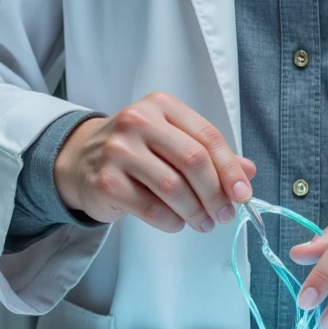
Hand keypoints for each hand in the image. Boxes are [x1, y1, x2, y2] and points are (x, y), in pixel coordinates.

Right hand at [53, 91, 255, 233]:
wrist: (79, 160)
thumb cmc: (135, 150)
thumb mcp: (171, 140)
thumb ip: (209, 154)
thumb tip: (248, 173)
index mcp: (162, 105)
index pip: (207, 136)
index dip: (230, 168)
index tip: (243, 194)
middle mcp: (138, 121)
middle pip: (193, 161)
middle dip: (216, 194)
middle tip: (224, 215)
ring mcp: (119, 150)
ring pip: (173, 187)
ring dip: (196, 212)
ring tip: (203, 223)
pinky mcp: (106, 182)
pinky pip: (151, 208)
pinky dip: (172, 221)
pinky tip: (177, 223)